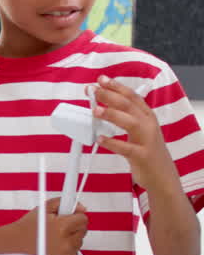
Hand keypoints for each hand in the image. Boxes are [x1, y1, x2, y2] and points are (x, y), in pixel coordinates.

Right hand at [9, 197, 87, 254]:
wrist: (12, 248)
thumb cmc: (24, 229)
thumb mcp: (41, 210)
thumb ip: (61, 203)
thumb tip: (81, 207)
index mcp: (62, 226)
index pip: (83, 219)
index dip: (75, 217)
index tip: (68, 217)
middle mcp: (66, 242)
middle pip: (82, 232)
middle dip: (73, 228)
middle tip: (57, 228)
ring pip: (78, 244)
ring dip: (70, 240)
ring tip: (52, 239)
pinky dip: (66, 252)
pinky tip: (52, 249)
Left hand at [92, 75, 178, 191]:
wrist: (162, 175)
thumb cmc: (145, 150)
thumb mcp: (139, 130)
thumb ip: (124, 117)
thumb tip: (99, 104)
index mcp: (147, 116)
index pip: (131, 96)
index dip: (116, 86)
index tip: (101, 79)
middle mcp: (148, 125)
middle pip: (128, 105)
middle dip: (109, 95)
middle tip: (92, 90)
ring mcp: (147, 140)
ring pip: (130, 122)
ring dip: (111, 114)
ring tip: (94, 111)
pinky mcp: (142, 156)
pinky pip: (126, 148)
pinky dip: (112, 143)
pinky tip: (100, 139)